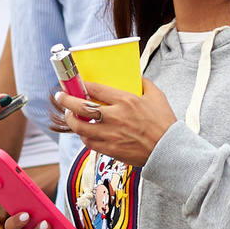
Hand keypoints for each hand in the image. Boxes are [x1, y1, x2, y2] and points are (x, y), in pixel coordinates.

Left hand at [54, 80, 175, 168]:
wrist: (168, 150)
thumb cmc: (164, 123)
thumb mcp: (157, 96)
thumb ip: (144, 83)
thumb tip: (135, 77)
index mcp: (126, 100)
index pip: (95, 89)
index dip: (81, 85)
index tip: (74, 83)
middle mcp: (115, 116)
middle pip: (80, 107)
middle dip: (66, 100)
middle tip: (61, 97)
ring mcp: (110, 134)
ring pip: (80, 127)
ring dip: (71, 120)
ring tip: (70, 115)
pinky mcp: (110, 149)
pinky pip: (88, 142)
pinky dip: (83, 135)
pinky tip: (84, 131)